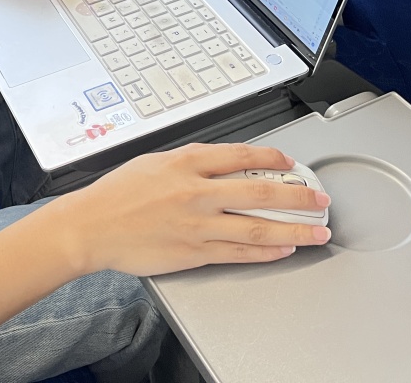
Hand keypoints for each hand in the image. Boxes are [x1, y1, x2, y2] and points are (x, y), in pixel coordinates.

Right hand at [52, 142, 331, 277]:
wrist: (90, 226)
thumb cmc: (116, 194)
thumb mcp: (153, 161)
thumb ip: (189, 162)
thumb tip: (223, 164)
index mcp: (185, 163)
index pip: (241, 156)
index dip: (273, 157)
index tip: (289, 161)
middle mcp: (196, 193)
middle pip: (260, 193)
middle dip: (297, 196)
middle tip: (320, 200)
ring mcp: (197, 226)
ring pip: (257, 228)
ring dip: (293, 231)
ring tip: (316, 232)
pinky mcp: (194, 253)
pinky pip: (238, 253)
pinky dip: (266, 252)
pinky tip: (284, 250)